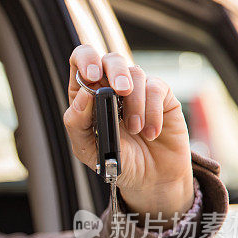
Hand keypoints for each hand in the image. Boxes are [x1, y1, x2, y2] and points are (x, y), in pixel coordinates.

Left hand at [63, 45, 194, 226]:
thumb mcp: (87, 149)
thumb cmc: (115, 161)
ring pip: (135, 73)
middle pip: (111, 59)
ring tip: (135, 131)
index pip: (80, 60)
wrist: (150, 178)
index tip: (93, 75)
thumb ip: (77, 122)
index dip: (85, 59)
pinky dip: (152, 111)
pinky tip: (150, 133)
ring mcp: (136, 89)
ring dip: (134, 103)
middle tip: (121, 91)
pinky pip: (156, 88)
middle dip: (115, 72)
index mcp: (86, 96)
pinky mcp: (160, 95)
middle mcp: (110, 87)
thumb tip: (85, 93)